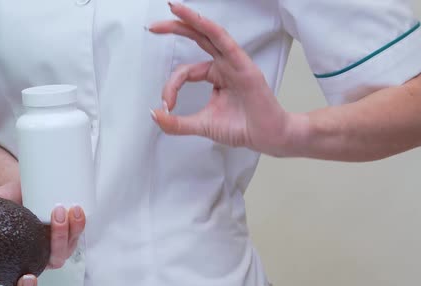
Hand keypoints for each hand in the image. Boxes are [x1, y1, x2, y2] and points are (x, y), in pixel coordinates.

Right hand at [0, 181, 86, 285]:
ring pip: (56, 258)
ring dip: (59, 239)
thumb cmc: (5, 198)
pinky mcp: (64, 240)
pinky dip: (76, 226)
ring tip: (58, 212)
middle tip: (28, 278)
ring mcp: (45, 253)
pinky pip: (72, 240)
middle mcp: (24, 262)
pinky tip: (76, 211)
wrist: (25, 185)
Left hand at [149, 2, 298, 155]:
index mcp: (215, 75)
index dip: (171, 86)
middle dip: (175, 28)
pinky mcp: (244, 66)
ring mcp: (234, 63)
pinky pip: (225, 42)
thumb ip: (176, 123)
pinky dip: (211, 29)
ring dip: (191, 19)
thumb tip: (155, 115)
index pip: (185, 72)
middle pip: (197, 38)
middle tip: (154, 26)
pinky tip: (198, 20)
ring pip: (210, 34)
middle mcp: (224, 65)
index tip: (166, 105)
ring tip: (174, 8)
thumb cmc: (242, 128)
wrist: (267, 137)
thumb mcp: (201, 125)